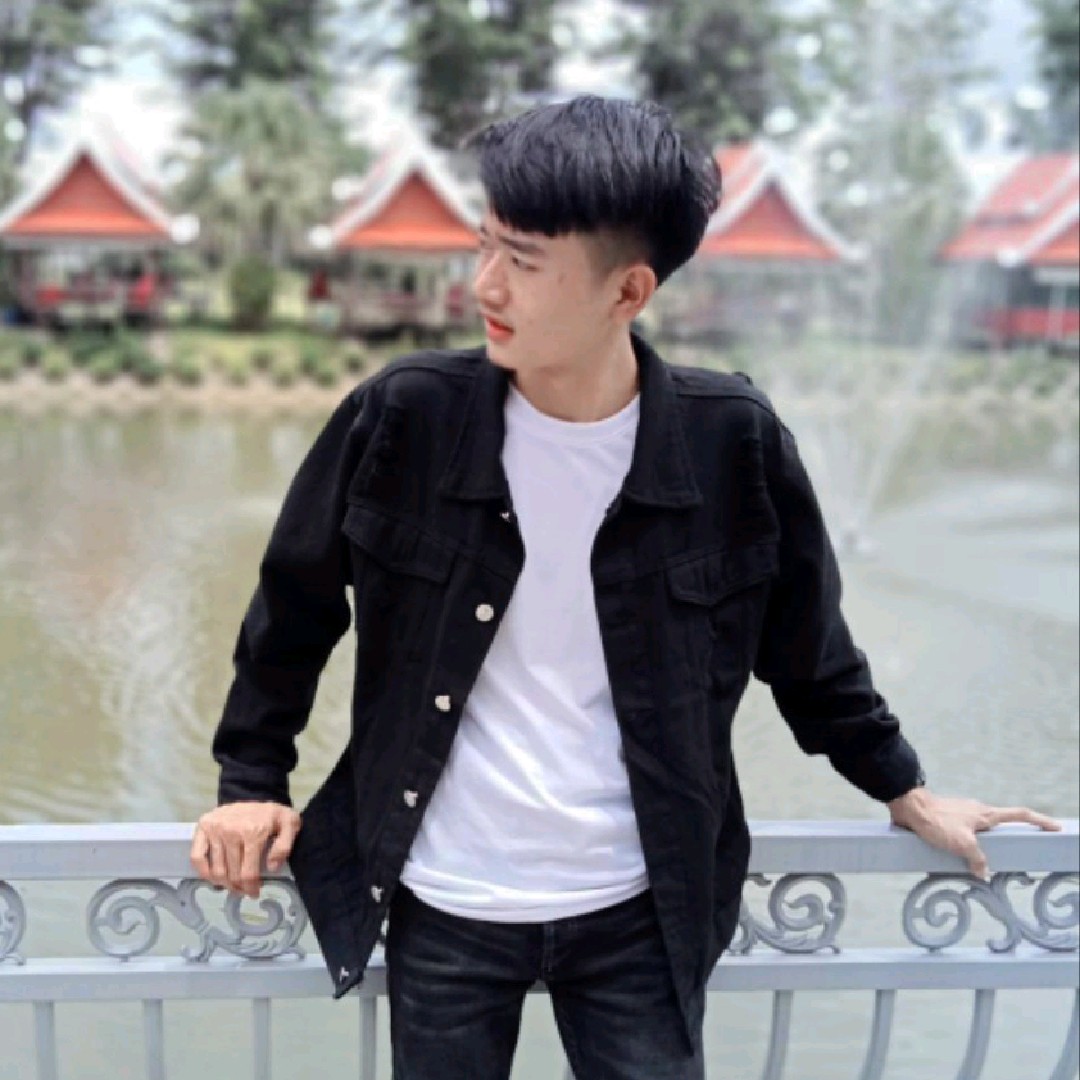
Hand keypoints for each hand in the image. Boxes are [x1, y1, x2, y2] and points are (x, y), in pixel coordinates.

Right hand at [190, 802, 301, 898]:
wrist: (255, 792)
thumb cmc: (272, 814)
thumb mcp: (290, 824)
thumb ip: (285, 846)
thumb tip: (271, 867)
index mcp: (253, 832)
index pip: (248, 872)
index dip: (251, 888)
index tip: (254, 893)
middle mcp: (231, 831)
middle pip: (232, 874)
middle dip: (239, 888)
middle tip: (244, 890)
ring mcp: (215, 829)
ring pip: (216, 870)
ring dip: (224, 884)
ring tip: (232, 885)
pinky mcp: (204, 827)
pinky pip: (197, 857)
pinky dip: (203, 872)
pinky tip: (213, 878)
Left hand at [887, 787, 1060, 878]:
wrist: (908, 807)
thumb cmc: (937, 821)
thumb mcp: (963, 843)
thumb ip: (978, 859)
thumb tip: (984, 873)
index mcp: (986, 814)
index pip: (1019, 814)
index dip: (1039, 820)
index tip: (1055, 826)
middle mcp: (976, 813)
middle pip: (999, 828)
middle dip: (1007, 841)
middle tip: (1015, 857)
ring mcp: (961, 817)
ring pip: (977, 836)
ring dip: (979, 851)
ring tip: (980, 870)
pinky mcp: (946, 823)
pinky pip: (958, 839)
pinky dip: (960, 851)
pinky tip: (952, 866)